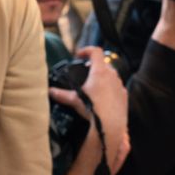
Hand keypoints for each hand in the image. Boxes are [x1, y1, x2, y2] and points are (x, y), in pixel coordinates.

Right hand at [51, 46, 130, 173]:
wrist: (111, 124)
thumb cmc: (93, 109)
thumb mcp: (75, 100)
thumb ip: (61, 94)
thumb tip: (50, 91)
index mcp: (100, 72)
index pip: (95, 51)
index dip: (86, 50)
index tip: (79, 55)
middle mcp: (112, 75)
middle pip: (103, 63)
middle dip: (93, 65)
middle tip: (84, 71)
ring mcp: (120, 84)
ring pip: (111, 75)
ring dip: (102, 76)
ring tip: (93, 85)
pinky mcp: (124, 94)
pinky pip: (116, 86)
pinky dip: (110, 87)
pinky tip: (103, 96)